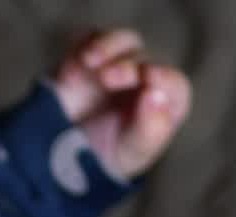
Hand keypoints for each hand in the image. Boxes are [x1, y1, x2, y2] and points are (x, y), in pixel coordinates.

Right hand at [50, 28, 191, 179]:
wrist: (60, 155)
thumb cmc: (105, 158)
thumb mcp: (129, 153)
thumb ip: (148, 130)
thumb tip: (156, 97)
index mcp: (163, 107)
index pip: (175, 86)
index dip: (165, 79)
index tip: (149, 78)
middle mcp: (145, 81)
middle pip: (146, 61)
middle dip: (129, 67)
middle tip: (108, 78)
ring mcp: (119, 65)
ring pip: (125, 42)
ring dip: (109, 48)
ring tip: (91, 62)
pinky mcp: (92, 56)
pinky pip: (94, 39)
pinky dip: (90, 46)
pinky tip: (83, 61)